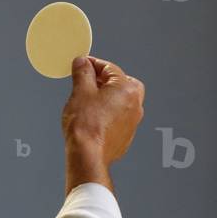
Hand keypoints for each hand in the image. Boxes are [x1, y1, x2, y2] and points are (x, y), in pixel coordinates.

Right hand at [61, 56, 144, 193]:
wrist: (89, 155)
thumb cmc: (86, 125)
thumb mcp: (80, 91)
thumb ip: (83, 72)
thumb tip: (82, 62)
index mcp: (127, 89)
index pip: (109, 68)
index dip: (92, 64)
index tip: (81, 64)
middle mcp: (136, 104)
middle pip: (120, 83)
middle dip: (103, 80)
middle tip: (86, 81)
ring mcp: (133, 122)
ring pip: (120, 101)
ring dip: (107, 97)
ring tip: (88, 100)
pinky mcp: (126, 136)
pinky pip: (119, 117)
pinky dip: (109, 113)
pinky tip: (94, 117)